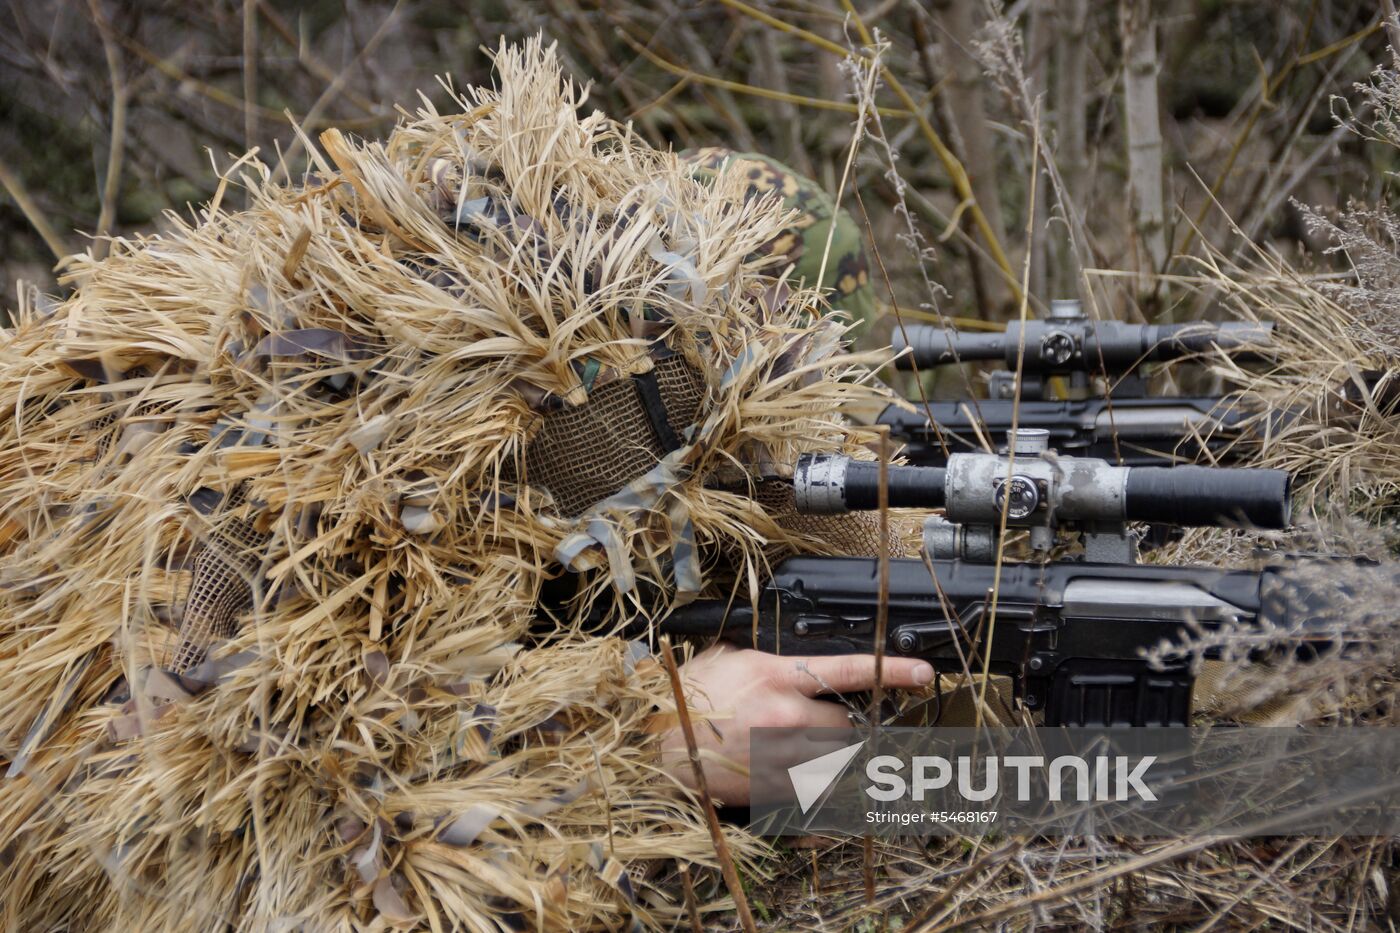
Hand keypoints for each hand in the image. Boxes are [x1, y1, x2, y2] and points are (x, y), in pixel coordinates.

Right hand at [661, 645, 934, 804]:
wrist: (654, 746)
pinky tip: (791, 776)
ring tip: (794, 752)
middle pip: (848, 724)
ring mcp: (784, 755)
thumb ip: (765, 661)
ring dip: (826, 757)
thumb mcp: (727, 661)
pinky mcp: (775, 788)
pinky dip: (812, 784)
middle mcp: (788, 715)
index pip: (849, 670)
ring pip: (835, 758)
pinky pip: (815, 789)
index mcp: (778, 676)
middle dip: (839, 726)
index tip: (924, 673)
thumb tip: (787, 665)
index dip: (892, 670)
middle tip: (812, 727)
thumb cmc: (686, 700)